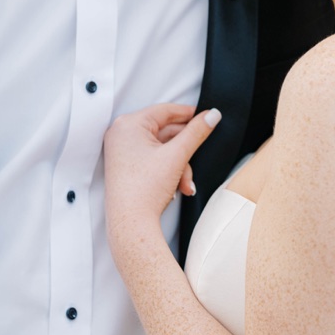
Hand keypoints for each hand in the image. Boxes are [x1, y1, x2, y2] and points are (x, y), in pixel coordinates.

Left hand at [104, 104, 221, 245]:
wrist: (131, 224)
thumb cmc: (144, 190)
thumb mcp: (177, 155)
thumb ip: (197, 131)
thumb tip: (212, 115)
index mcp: (128, 125)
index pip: (166, 111)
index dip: (190, 114)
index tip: (208, 117)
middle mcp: (122, 134)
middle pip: (166, 132)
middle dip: (186, 151)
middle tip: (201, 155)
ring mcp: (122, 150)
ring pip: (163, 148)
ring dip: (180, 164)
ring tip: (186, 183)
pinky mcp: (127, 164)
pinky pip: (155, 158)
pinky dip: (169, 169)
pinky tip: (177, 185)